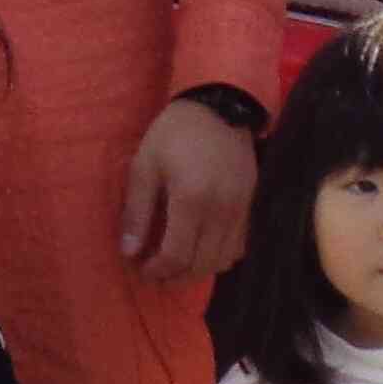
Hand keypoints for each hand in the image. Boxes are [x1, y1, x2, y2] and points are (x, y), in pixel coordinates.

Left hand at [117, 99, 258, 284]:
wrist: (219, 107)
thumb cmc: (174, 133)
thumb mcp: (144, 165)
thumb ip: (137, 211)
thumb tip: (129, 252)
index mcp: (191, 200)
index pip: (177, 255)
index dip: (158, 270)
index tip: (142, 269)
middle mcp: (221, 211)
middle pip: (202, 265)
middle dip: (177, 276)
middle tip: (157, 273)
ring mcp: (242, 210)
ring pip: (224, 260)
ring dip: (199, 269)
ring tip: (178, 263)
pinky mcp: (253, 205)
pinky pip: (240, 246)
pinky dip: (221, 256)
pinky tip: (203, 247)